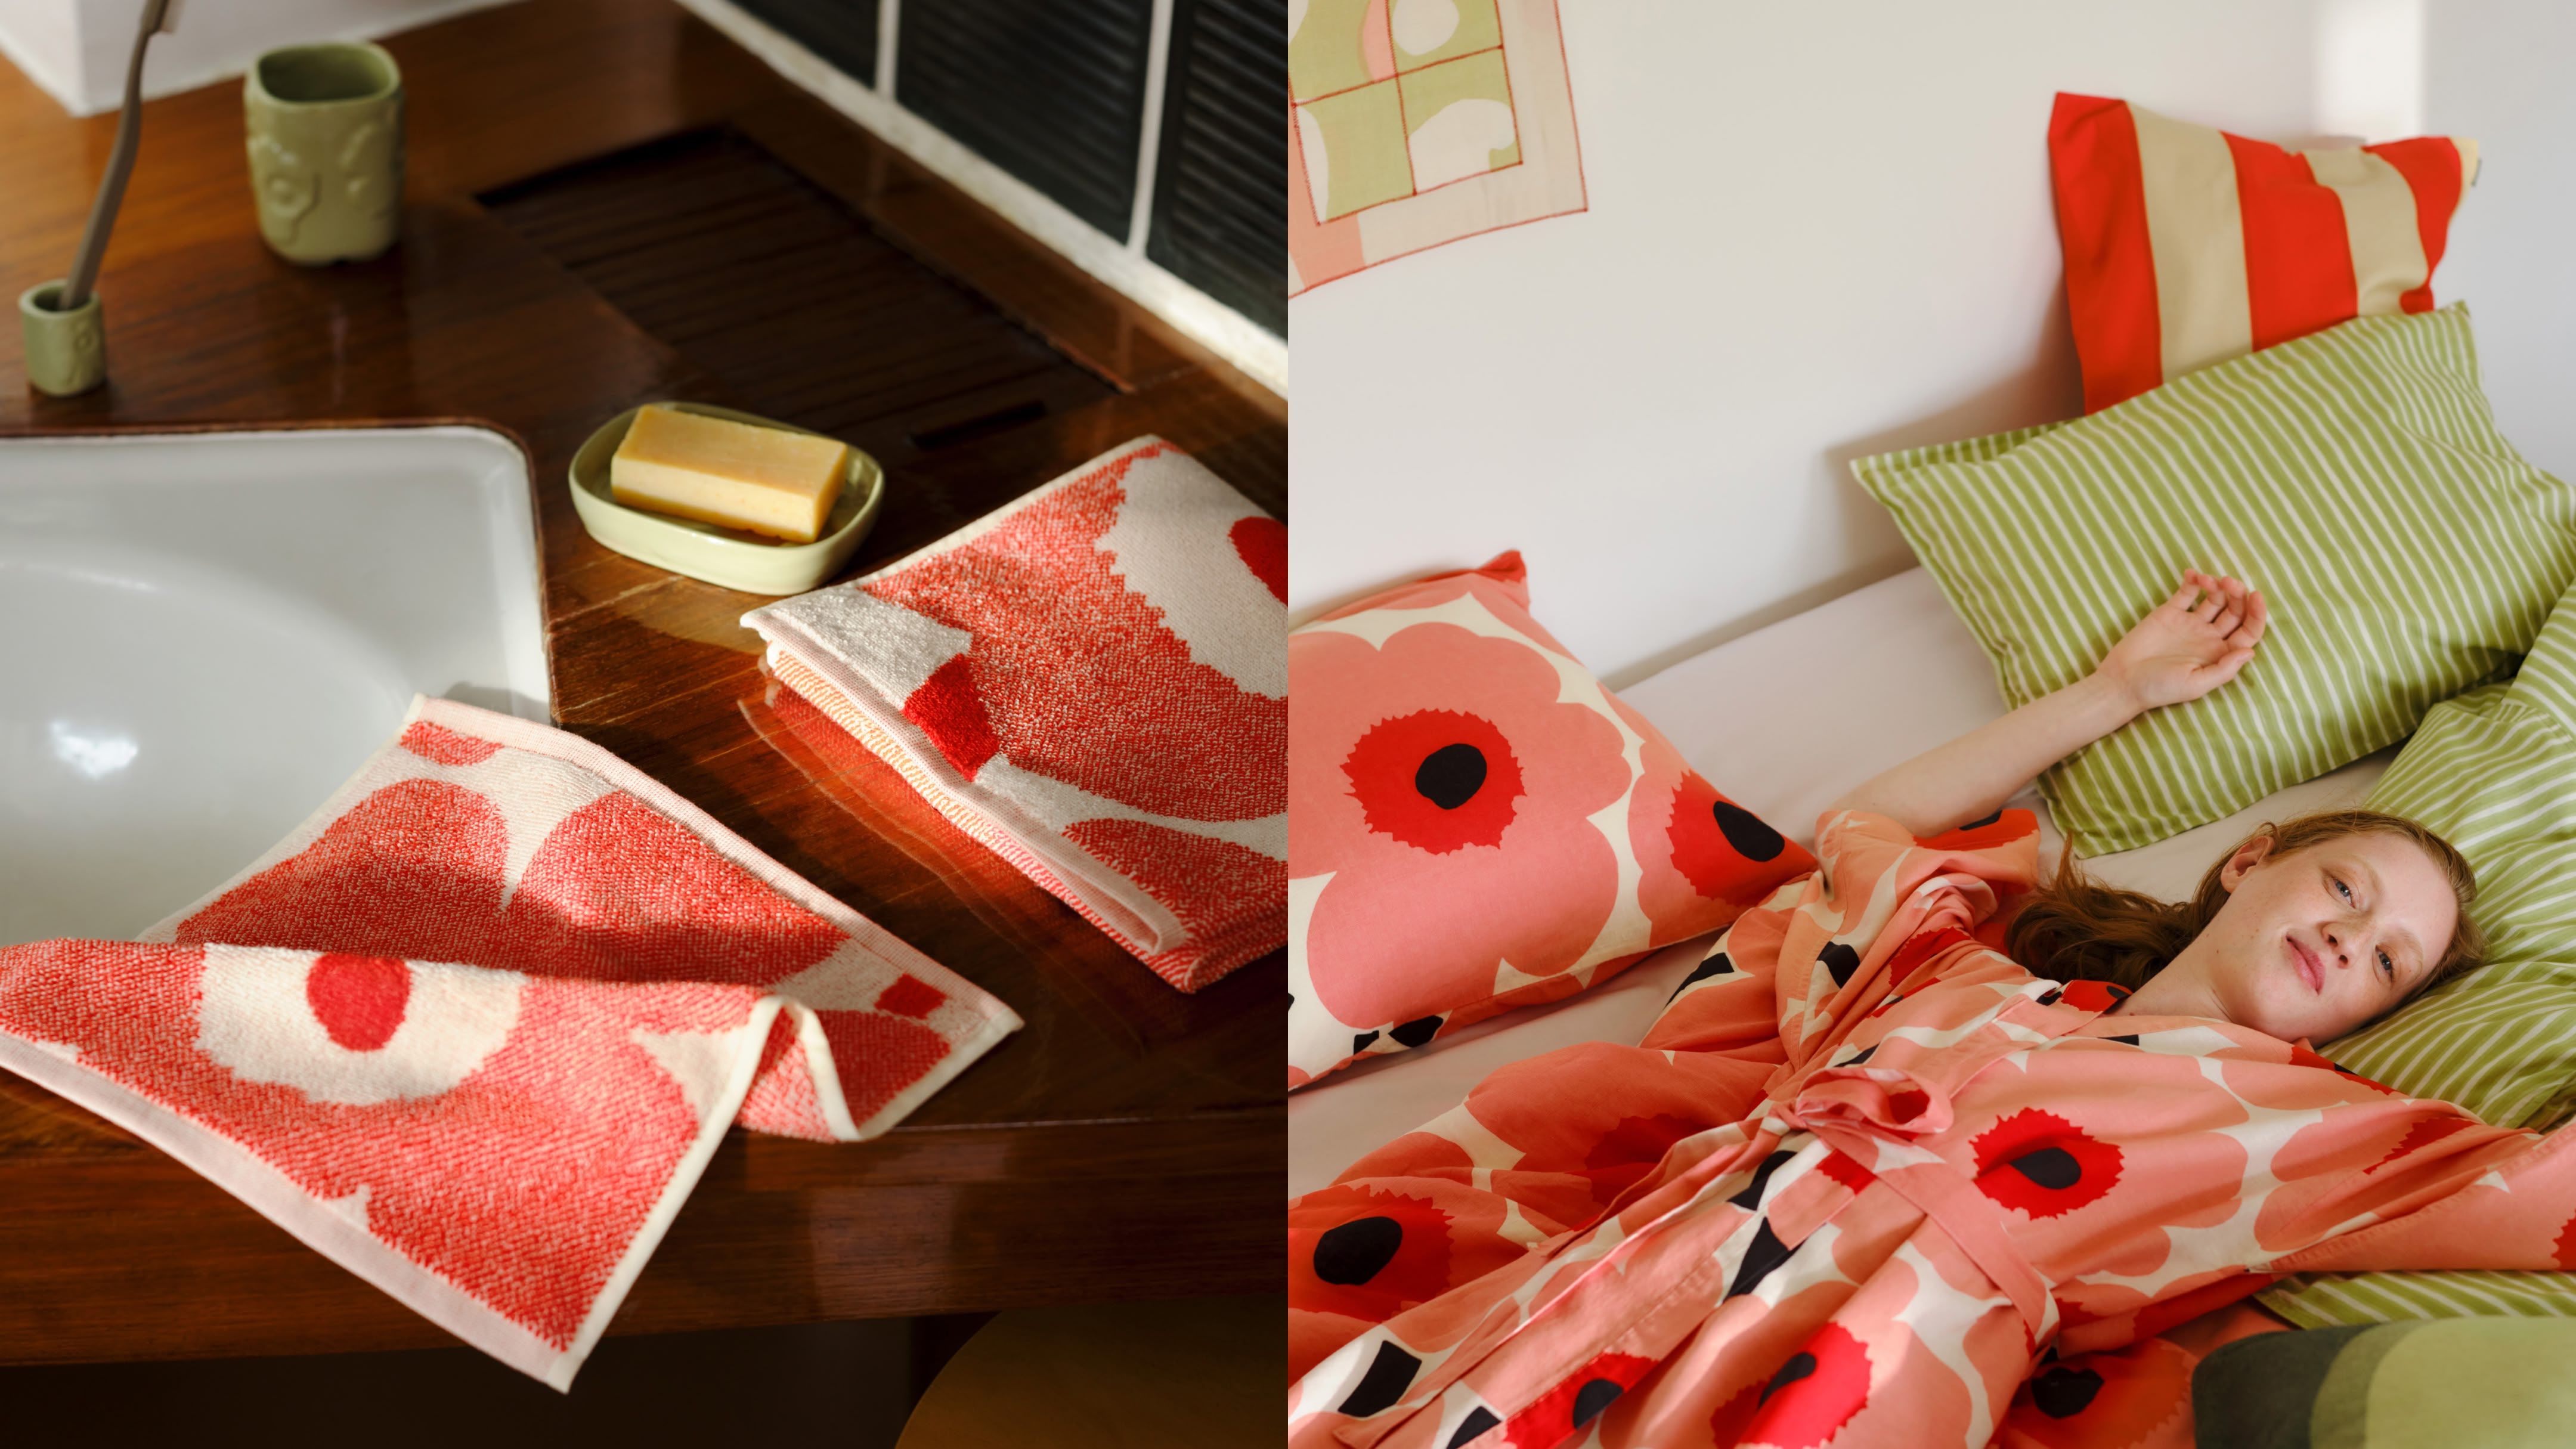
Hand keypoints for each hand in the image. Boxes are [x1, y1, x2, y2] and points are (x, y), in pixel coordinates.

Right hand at [2093, 570, 2266, 714]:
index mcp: (2220, 655)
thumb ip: (2224, 670)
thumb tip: (2250, 651)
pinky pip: (2187, 593)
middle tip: (2229, 583)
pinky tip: (2192, 575)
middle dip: (2237, 595)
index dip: (2256, 614)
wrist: (2122, 681)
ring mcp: (2190, 624)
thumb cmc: (2159, 688)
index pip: (2248, 631)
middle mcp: (2210, 637)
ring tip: (2209, 580)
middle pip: (2234, 611)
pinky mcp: (2170, 613)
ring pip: (2214, 599)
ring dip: (2218, 586)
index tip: (2256, 596)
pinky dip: (2193, 581)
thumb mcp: (2195, 685)